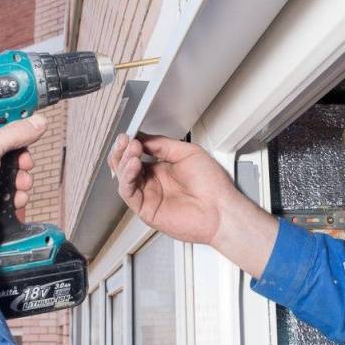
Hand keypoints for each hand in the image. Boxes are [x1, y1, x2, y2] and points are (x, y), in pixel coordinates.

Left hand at [0, 114, 47, 301]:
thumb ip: (13, 133)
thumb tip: (34, 123)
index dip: (1, 121)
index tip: (21, 118)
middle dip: (16, 155)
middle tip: (23, 158)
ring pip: (6, 171)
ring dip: (19, 176)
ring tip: (21, 181)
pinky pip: (8, 190)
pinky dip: (16, 193)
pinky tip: (17, 196)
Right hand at [109, 133, 277, 276]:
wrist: (221, 209)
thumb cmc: (212, 186)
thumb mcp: (188, 153)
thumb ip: (163, 145)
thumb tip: (143, 138)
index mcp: (162, 169)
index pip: (138, 155)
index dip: (131, 144)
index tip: (130, 134)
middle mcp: (153, 183)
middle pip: (126, 166)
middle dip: (123, 151)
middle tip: (126, 140)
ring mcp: (149, 196)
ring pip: (124, 178)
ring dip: (124, 161)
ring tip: (131, 149)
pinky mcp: (146, 210)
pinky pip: (128, 192)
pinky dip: (127, 177)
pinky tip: (133, 164)